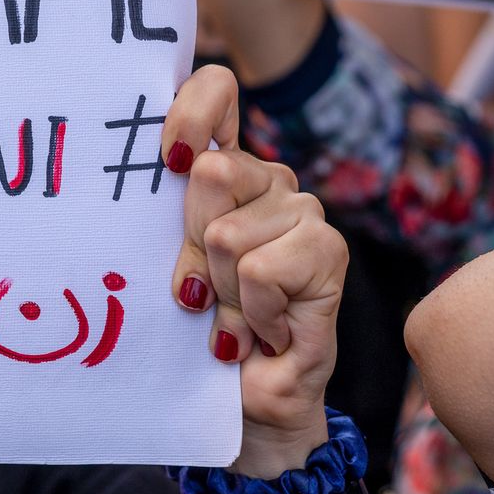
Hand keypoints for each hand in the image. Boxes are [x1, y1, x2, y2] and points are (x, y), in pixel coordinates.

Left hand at [161, 66, 346, 476]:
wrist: (243, 402)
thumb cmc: (195, 328)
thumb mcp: (166, 263)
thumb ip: (163, 214)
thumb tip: (175, 165)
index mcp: (222, 169)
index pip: (215, 91)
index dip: (190, 112)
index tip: (170, 159)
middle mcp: (268, 180)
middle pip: (210, 175)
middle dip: (191, 246)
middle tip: (200, 288)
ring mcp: (304, 214)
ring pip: (230, 235)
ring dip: (220, 292)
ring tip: (232, 315)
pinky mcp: (329, 255)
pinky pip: (263, 271)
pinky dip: (251, 313)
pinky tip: (264, 331)